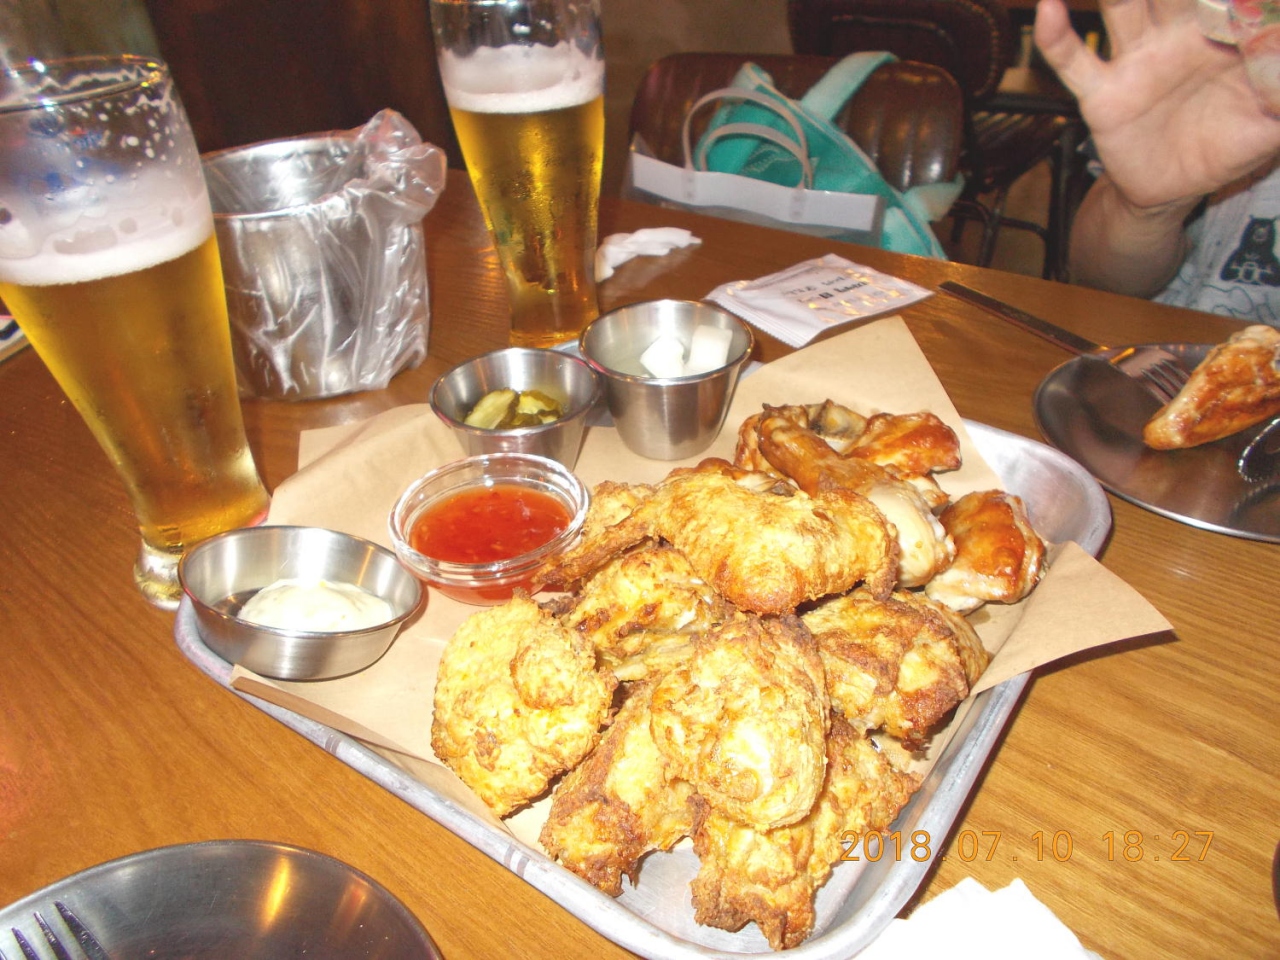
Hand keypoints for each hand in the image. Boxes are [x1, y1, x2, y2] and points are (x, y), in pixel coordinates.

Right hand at [1035, 0, 1279, 211]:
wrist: (1173, 189)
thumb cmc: (1225, 143)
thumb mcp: (1272, 119)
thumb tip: (1278, 54)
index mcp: (1220, 29)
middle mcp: (1174, 32)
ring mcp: (1135, 59)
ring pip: (1120, 3)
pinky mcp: (1102, 93)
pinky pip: (1074, 61)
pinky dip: (1057, 35)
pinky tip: (1050, 8)